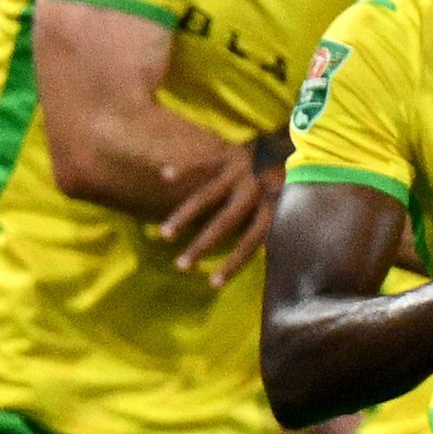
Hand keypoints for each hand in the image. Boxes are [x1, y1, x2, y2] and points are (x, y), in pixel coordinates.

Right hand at [158, 142, 277, 275]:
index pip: (252, 242)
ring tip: (164, 235)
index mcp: (268, 207)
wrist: (268, 148)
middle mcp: (254, 190)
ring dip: (184, 217)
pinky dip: (184, 169)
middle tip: (181, 266)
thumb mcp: (266, 211)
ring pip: (207, 196)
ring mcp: (239, 171)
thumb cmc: (262, 192)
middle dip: (202, 246)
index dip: (233, 264)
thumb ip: (257, 230)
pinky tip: (165, 175)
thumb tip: (254, 269)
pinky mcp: (225, 152)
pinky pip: (201, 164)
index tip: (212, 284)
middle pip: (225, 222)